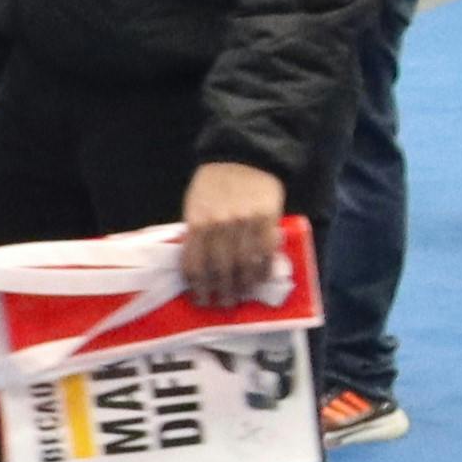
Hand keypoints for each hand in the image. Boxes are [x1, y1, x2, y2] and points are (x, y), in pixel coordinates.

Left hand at [181, 162, 291, 305]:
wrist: (243, 157)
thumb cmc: (214, 183)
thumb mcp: (195, 205)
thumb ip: (196, 232)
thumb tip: (197, 264)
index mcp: (197, 221)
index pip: (194, 262)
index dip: (196, 285)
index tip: (199, 299)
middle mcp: (220, 225)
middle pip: (220, 268)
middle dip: (220, 291)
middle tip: (222, 304)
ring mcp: (245, 223)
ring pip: (245, 264)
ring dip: (243, 286)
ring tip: (241, 298)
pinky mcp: (268, 220)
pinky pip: (266, 253)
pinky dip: (264, 270)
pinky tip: (261, 281)